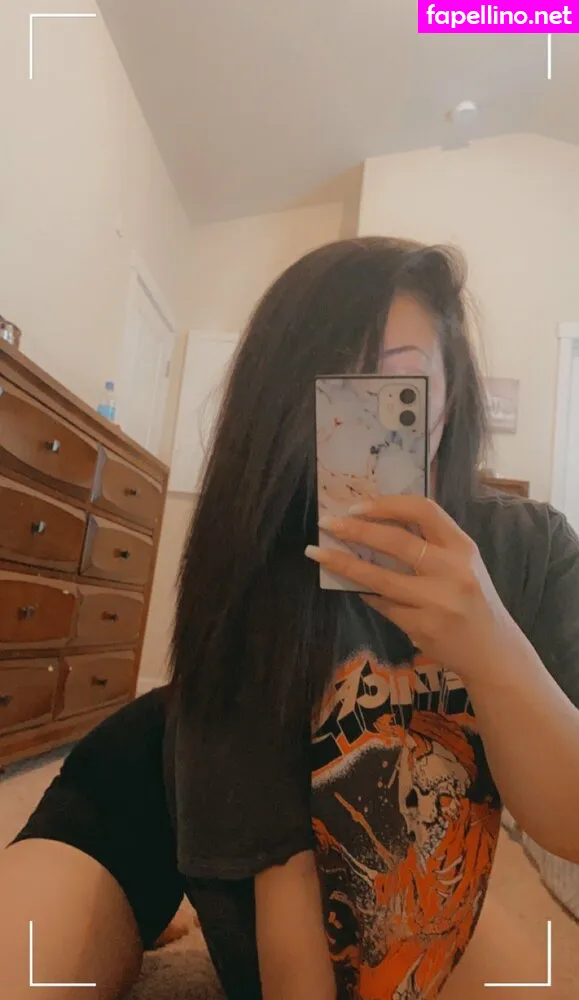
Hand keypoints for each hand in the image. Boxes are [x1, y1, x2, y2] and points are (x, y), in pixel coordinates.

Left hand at [305, 495, 518, 679]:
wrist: (493, 651)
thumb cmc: (472, 599)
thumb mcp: (462, 564)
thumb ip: (430, 544)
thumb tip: (373, 525)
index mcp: (462, 547)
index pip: (423, 510)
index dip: (387, 504)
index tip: (356, 506)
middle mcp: (452, 571)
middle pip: (396, 541)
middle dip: (355, 530)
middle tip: (327, 524)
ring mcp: (437, 601)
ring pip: (379, 577)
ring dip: (344, 564)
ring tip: (318, 553)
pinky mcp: (423, 627)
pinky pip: (384, 605)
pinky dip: (367, 594)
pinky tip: (357, 588)